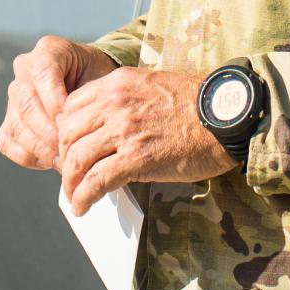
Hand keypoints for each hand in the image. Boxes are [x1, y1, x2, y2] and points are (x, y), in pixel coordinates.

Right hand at [0, 35, 117, 171]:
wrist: (91, 84)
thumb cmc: (99, 79)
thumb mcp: (102, 78)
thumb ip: (89, 96)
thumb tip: (70, 127)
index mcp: (48, 50)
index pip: (43, 73)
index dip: (55, 101)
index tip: (70, 124)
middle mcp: (24, 69)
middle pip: (27, 104)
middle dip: (48, 131)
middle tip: (68, 150)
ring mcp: (13, 96)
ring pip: (16, 126)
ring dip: (40, 149)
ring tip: (65, 162)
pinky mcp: (8, 120)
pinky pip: (8, 142)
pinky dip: (29, 156)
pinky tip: (51, 161)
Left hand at [56, 68, 233, 214]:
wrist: (226, 115)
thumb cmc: (197, 103)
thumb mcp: (152, 85)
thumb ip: (124, 100)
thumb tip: (106, 129)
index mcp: (118, 83)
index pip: (71, 107)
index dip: (65, 131)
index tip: (70, 147)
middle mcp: (115, 104)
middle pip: (66, 134)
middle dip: (63, 158)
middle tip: (71, 174)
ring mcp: (124, 131)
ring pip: (76, 159)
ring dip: (70, 183)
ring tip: (74, 195)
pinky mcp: (136, 158)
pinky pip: (95, 181)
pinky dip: (82, 198)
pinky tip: (82, 206)